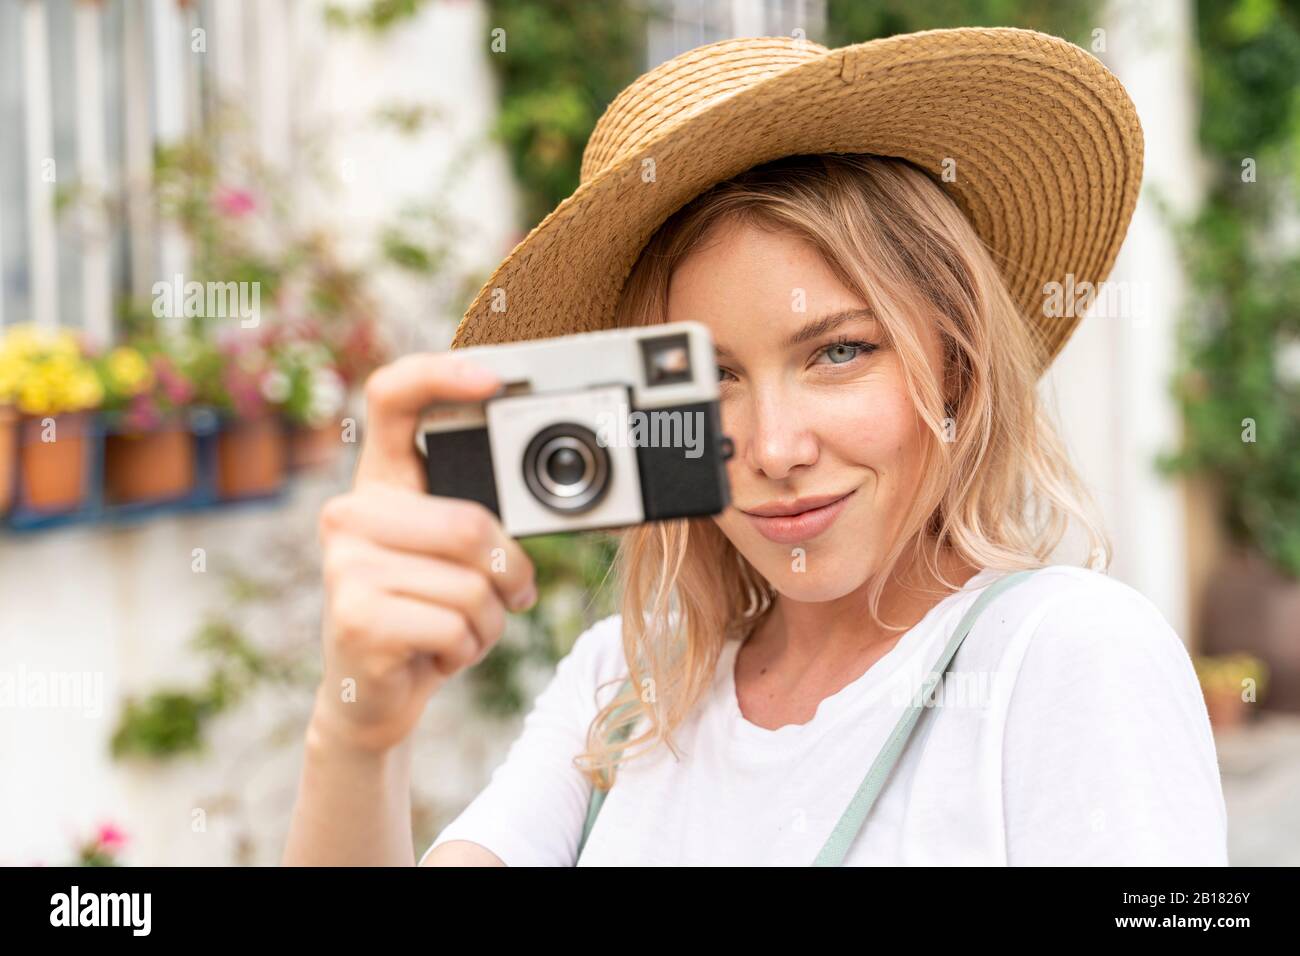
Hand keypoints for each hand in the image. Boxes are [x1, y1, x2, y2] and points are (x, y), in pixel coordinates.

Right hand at [311, 353, 536, 753]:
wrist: (372, 697)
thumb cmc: (425, 616)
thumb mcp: (451, 558)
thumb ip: (477, 521)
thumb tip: (543, 504)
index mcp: (379, 483)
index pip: (392, 397)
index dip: (440, 374)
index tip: (495, 379)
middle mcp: (350, 514)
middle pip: (471, 524)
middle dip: (510, 574)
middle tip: (509, 596)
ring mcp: (345, 565)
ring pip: (472, 585)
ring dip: (491, 622)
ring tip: (460, 630)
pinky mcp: (355, 617)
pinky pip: (457, 627)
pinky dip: (469, 651)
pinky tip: (437, 655)